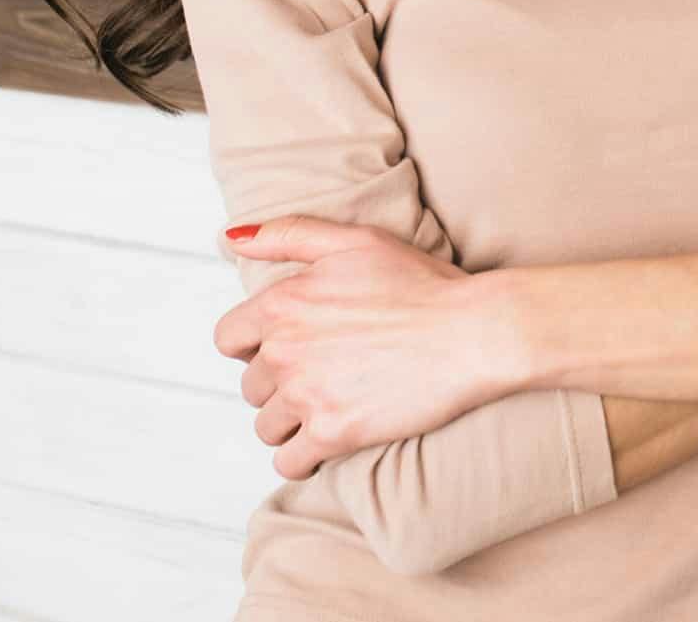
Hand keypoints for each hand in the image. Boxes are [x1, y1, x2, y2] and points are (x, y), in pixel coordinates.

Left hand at [212, 216, 497, 480]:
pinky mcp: (332, 433)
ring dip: (289, 421)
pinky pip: (288, 462)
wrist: (469, 332)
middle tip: (318, 374)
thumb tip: (231, 238)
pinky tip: (326, 442)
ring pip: (266, 426)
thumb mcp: (355, 241)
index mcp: (284, 302)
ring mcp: (306, 394)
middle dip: (277, 383)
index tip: (284, 346)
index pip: (228, 338)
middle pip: (250, 386)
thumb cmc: (419, 283)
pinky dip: (302, 458)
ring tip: (326, 406)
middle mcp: (285, 350)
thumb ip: (289, 235)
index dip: (253, 344)